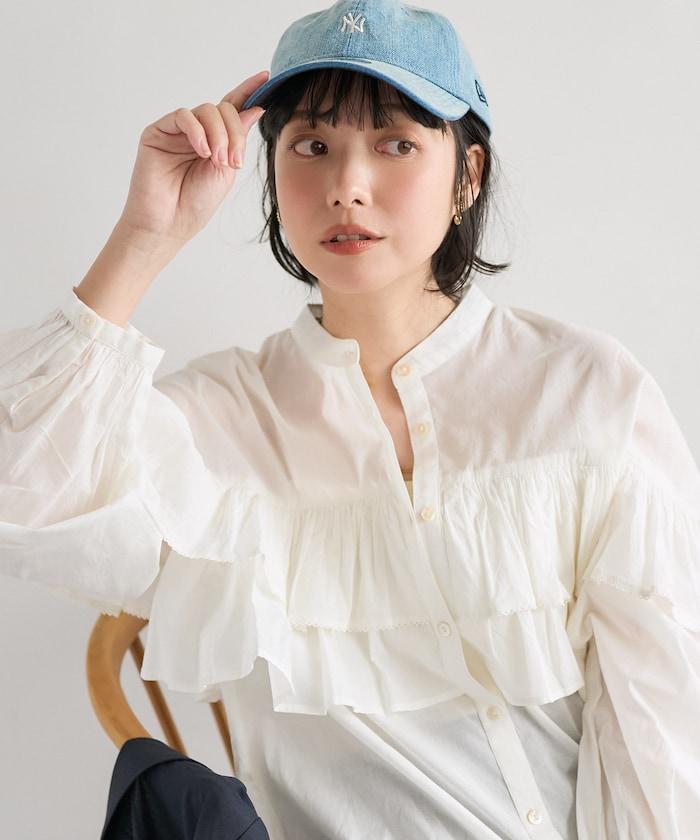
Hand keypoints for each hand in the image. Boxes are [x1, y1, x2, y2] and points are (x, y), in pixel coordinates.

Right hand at [117, 70, 268, 248]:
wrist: (169, 224)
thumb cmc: (195, 203)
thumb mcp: (227, 170)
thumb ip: (238, 139)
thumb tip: (254, 108)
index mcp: (216, 141)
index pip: (233, 109)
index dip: (248, 91)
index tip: (266, 77)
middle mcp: (197, 132)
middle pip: (223, 109)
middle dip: (234, 132)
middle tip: (233, 161)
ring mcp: (177, 131)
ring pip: (206, 110)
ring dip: (218, 134)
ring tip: (217, 160)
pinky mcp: (158, 132)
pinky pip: (183, 116)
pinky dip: (197, 131)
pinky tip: (202, 151)